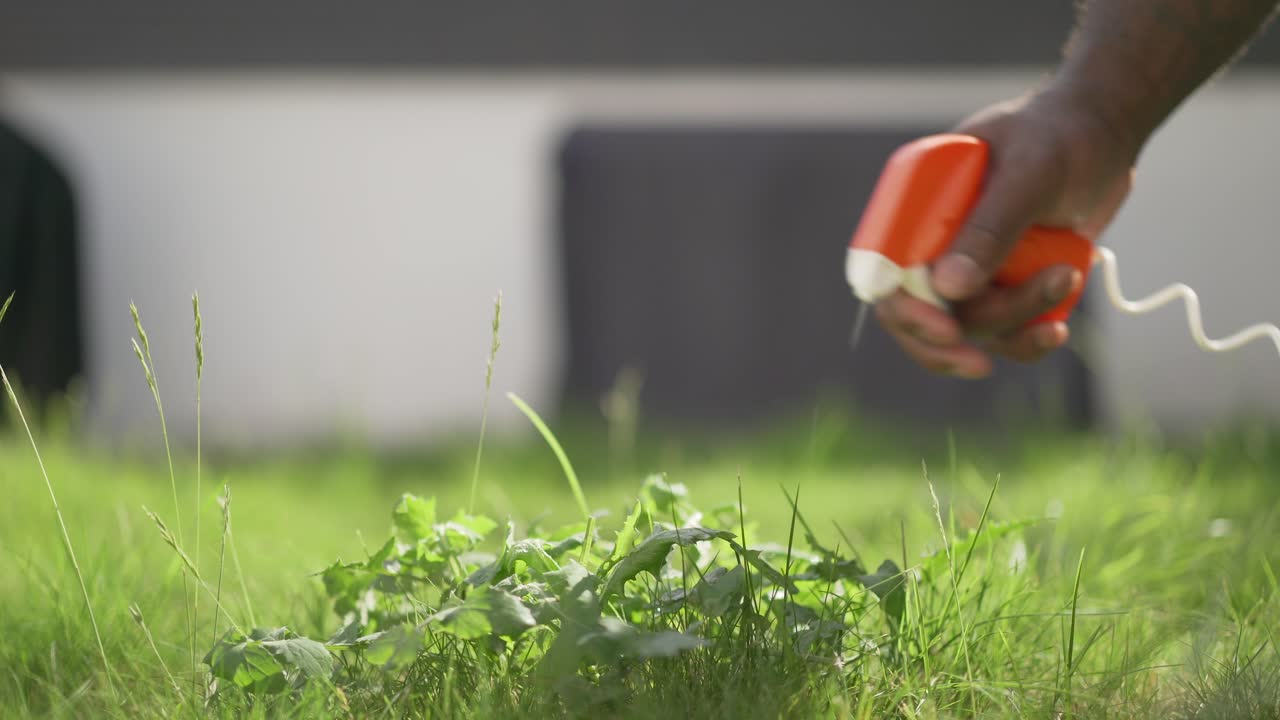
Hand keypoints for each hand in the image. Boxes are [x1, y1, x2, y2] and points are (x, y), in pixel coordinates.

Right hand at [874, 87, 1137, 377]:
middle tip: (984, 361)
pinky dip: (1028, 340)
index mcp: (916, 207)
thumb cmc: (1061, 137)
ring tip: (1067, 277)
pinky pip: (1003, 334)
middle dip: (951, 343)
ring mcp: (969, 267)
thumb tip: (947, 288)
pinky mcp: (1004, 285)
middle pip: (919, 314)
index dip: (903, 311)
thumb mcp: (1029, 175)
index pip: (884, 273)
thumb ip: (990, 228)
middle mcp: (933, 241)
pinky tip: (1057, 327)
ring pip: (969, 327)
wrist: (1105, 135)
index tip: (946, 331)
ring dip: (1014, 323)